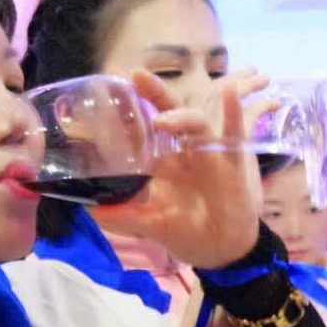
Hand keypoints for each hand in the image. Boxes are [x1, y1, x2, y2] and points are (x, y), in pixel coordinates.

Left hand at [90, 69, 262, 269]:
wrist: (222, 252)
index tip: (107, 85)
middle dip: (153, 91)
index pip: (142, 129)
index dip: (128, 110)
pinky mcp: (231, 164)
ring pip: (195, 123)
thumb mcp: (153, 227)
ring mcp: (208, 154)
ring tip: (161, 120)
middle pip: (168, 112)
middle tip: (134, 74)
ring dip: (180, 116)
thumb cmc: (188, 233)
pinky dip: (233, 114)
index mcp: (161, 161)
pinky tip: (231, 94)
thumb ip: (125, 218)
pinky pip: (234, 136)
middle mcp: (183, 151)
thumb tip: (92, 212)